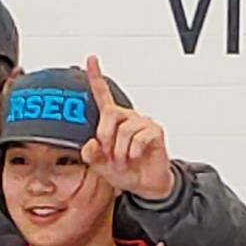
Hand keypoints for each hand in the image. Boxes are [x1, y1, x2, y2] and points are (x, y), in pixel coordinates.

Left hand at [76, 57, 179, 204]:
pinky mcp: (154, 132)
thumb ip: (90, 155)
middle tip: (109, 154)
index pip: (102, 95)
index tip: (91, 59)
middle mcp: (127, 118)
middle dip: (105, 137)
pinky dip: (133, 153)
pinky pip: (138, 140)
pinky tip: (136, 157)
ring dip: (120, 152)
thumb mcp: (100, 166)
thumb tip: (91, 143)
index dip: (96, 77)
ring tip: (124, 160)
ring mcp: (142, 123)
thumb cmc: (125, 171)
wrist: (146, 186)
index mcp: (112, 121)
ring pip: (124, 131)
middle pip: (110, 114)